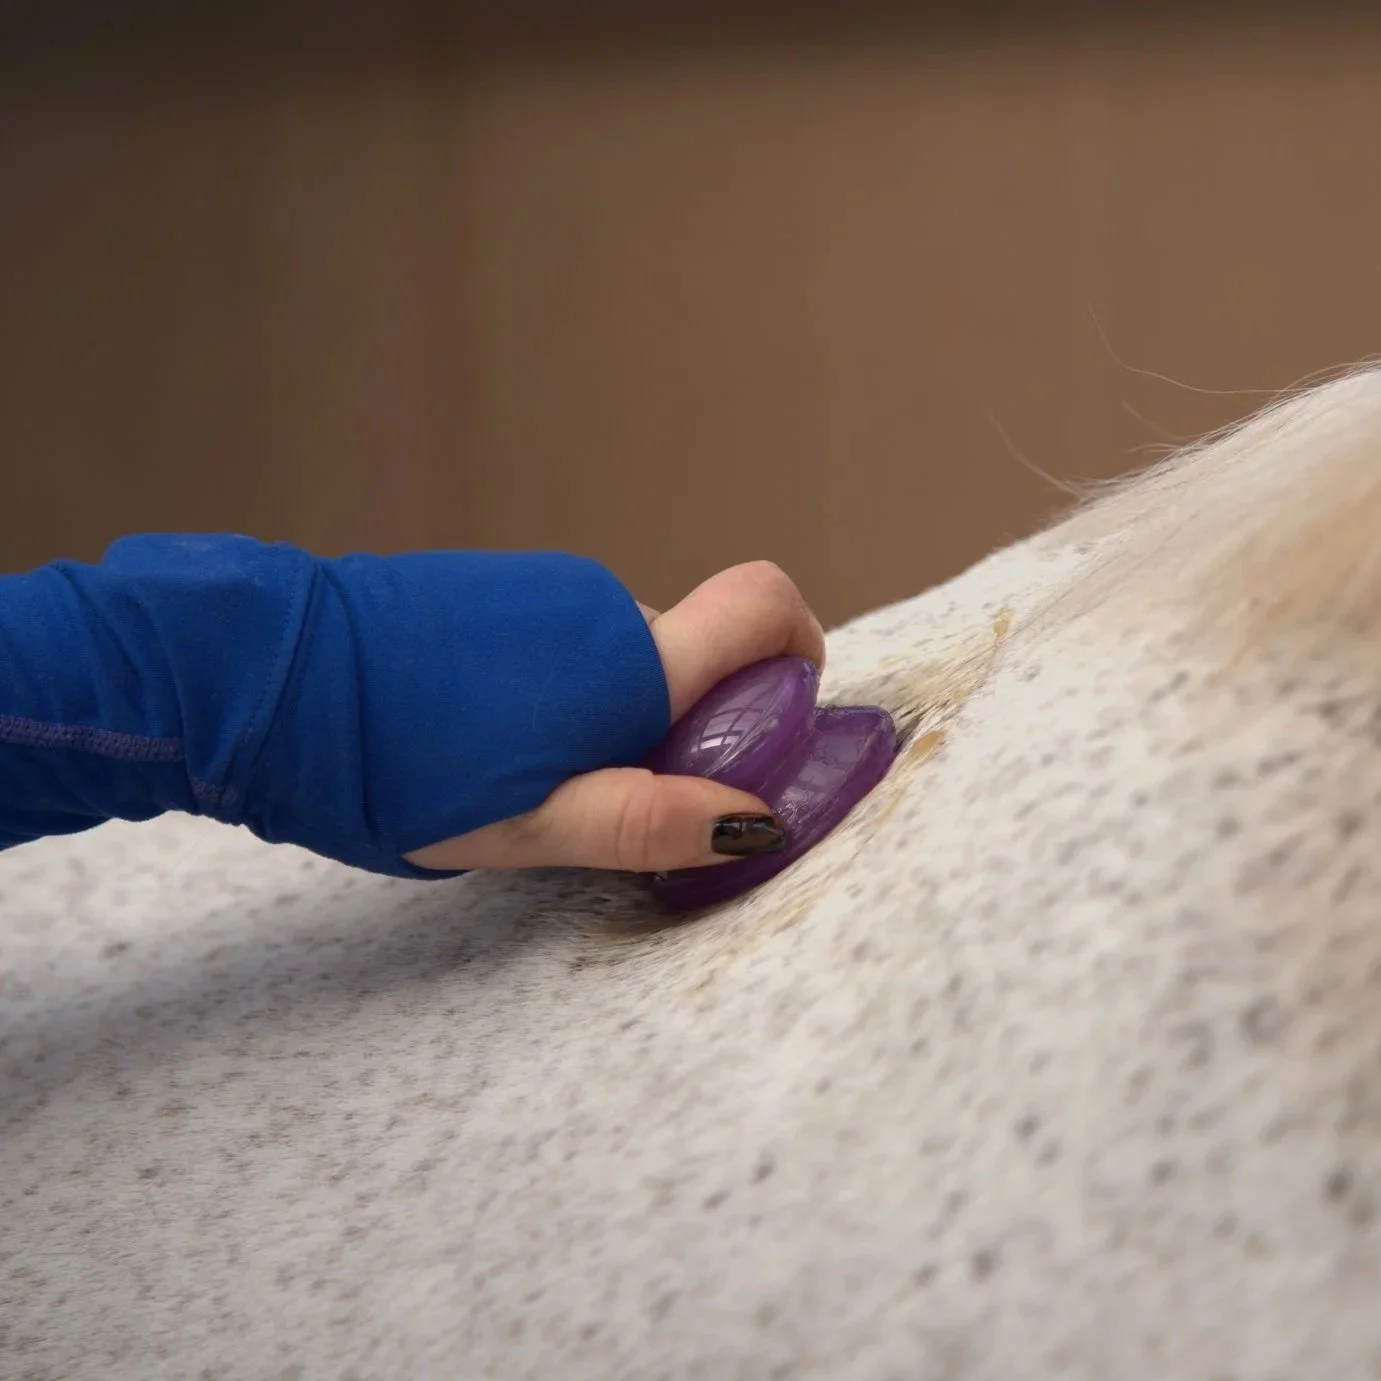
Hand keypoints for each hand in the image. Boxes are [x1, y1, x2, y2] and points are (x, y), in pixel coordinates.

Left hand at [404, 561, 824, 873]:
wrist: (274, 676)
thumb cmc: (399, 767)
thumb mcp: (528, 827)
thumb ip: (646, 821)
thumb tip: (756, 818)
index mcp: (629, 663)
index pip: (763, 605)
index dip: (797, 649)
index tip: (774, 717)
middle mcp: (603, 607)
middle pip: (694, 654)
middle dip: (686, 725)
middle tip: (615, 799)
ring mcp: (545, 588)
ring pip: (627, 654)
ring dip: (617, 714)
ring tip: (531, 776)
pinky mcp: (498, 586)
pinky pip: (571, 638)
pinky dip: (567, 689)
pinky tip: (493, 735)